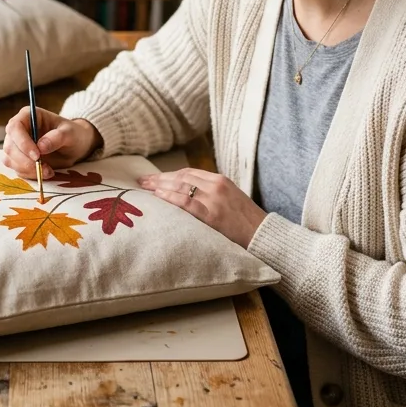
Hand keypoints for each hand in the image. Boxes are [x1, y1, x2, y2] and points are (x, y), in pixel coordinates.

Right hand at [2, 106, 101, 179]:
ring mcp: (16, 145)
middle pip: (9, 146)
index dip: (22, 142)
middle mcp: (18, 130)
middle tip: (44, 167)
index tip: (37, 155)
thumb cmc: (73, 134)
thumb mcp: (70, 133)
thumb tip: (41, 146)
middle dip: (25, 161)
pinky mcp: (19, 159)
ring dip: (27, 169)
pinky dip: (29, 174)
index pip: (15, 127)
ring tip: (48, 171)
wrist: (75, 146)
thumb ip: (57, 137)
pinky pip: (17, 169)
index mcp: (28, 116)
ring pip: (10, 160)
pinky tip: (45, 172)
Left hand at [138, 168, 266, 246]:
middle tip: (143, 180)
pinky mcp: (212, 215)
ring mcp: (214, 200)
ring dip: (160, 186)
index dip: (169, 174)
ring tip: (145, 188)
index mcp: (221, 180)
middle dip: (160, 178)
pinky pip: (187, 203)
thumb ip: (211, 192)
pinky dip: (171, 198)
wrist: (262, 234)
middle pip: (182, 177)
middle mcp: (216, 186)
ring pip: (181, 187)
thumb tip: (188, 193)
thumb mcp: (230, 198)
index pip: (189, 172)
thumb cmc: (246, 220)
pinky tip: (158, 197)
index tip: (155, 177)